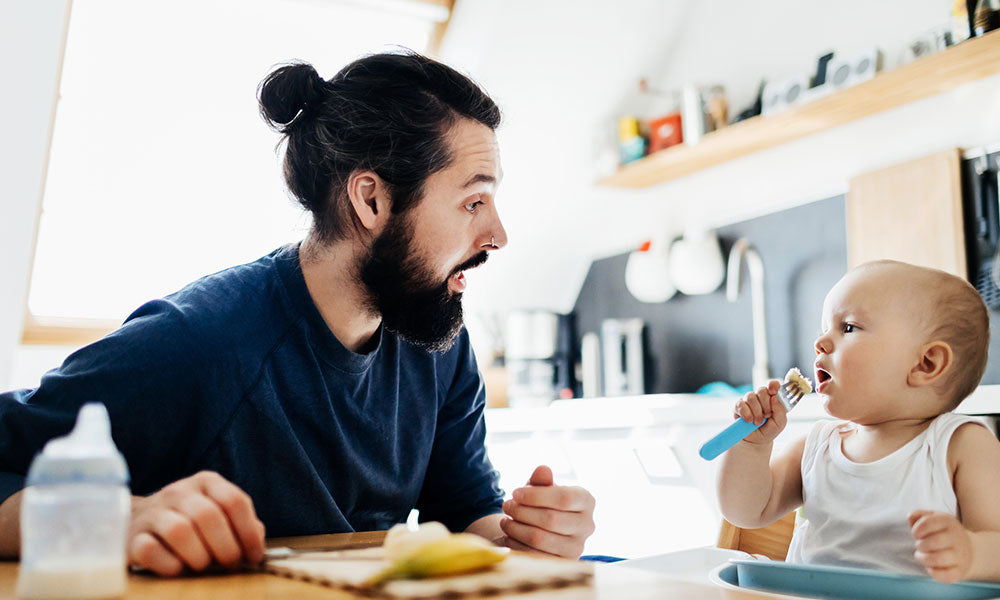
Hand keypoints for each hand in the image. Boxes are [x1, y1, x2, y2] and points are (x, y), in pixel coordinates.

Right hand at [128, 471, 265, 575]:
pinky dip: (169, 566)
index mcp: (206, 482)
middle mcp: (178, 492)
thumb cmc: (191, 523)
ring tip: (203, 566)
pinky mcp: (132, 537)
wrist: (139, 523)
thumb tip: (256, 545)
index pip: (235, 501)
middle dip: (226, 548)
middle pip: (209, 516)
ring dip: (198, 557)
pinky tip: (178, 569)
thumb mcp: (219, 515)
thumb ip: (242, 526)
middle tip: (229, 565)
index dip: (249, 532)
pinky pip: (151, 551)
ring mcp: (153, 512)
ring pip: (180, 531)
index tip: (253, 556)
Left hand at [499, 465, 594, 558]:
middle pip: (551, 519)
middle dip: (522, 511)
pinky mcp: (562, 563)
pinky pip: (534, 555)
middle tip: (506, 505)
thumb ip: (541, 480)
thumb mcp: (541, 488)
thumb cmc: (542, 503)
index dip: (536, 495)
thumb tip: (542, 470)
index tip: (515, 492)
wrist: (543, 529)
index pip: (564, 498)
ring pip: (540, 538)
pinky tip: (508, 535)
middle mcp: (587, 525)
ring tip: (504, 520)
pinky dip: (516, 544)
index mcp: (586, 501)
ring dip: (516, 527)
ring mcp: (577, 547)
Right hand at [734, 380, 785, 444]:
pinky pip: (741, 405)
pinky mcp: (737, 406)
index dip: (773, 385)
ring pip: (751, 397)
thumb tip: (774, 398)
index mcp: (771, 398)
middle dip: (766, 405)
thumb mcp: (780, 423)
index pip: (772, 384)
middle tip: (767, 415)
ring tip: (758, 422)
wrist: (756, 441)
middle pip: (762, 390)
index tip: (773, 392)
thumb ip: (781, 411)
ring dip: (756, 412)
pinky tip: (749, 420)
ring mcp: (747, 401)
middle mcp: (759, 397)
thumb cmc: (769, 429)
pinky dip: (746, 414)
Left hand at [909, 510, 972, 582]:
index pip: (928, 523)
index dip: (917, 530)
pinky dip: (934, 573)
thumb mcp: (934, 518)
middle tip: (920, 546)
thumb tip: (910, 516)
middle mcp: (957, 538)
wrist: (971, 550)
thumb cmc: (943, 532)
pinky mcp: (961, 571)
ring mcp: (961, 556)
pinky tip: (930, 567)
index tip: (917, 534)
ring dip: (924, 559)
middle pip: (934, 541)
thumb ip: (919, 515)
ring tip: (921, 556)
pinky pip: (946, 575)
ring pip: (939, 559)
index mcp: (948, 522)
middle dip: (920, 545)